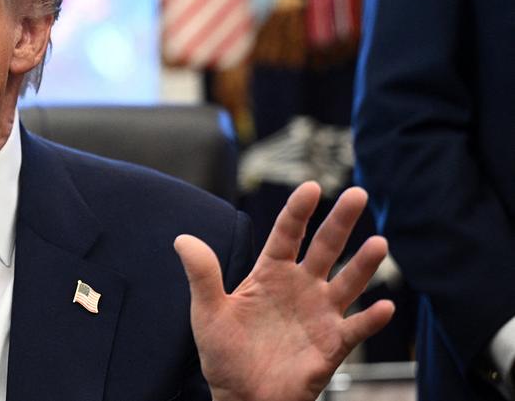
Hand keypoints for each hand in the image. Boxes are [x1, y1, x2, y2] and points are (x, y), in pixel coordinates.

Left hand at [174, 181, 394, 400]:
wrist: (243, 397)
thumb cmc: (224, 354)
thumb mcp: (207, 312)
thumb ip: (202, 275)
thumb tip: (182, 239)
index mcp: (270, 274)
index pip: (286, 234)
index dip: (298, 210)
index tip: (310, 187)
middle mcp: (300, 287)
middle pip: (324, 247)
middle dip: (341, 221)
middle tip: (357, 193)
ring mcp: (320, 314)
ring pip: (348, 282)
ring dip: (364, 264)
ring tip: (379, 243)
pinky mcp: (332, 345)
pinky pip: (356, 329)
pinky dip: (371, 320)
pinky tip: (384, 307)